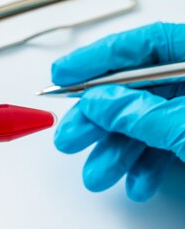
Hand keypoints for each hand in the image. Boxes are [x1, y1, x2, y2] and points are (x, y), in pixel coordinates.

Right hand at [52, 22, 184, 201]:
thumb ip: (142, 114)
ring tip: (96, 174)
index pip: (148, 45)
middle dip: (99, 120)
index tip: (63, 75)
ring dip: (115, 153)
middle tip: (69, 136)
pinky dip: (144, 169)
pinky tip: (136, 184)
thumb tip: (99, 103)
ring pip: (146, 126)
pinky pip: (165, 150)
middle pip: (138, 90)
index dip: (100, 58)